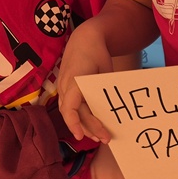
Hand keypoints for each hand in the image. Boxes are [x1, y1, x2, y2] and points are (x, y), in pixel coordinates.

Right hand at [58, 22, 114, 143]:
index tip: (80, 136)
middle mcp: (66, 86)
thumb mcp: (105, 70)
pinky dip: (81, 117)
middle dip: (88, 128)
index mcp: (74, 81)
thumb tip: (112, 111)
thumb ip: (104, 90)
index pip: (70, 107)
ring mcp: (64, 88)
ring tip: (99, 137)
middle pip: (74, 113)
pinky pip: (72, 107)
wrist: (84, 39)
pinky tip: (92, 126)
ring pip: (71, 112)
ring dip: (84, 126)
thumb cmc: (97, 53)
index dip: (74, 123)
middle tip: (106, 139)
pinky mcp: (67, 89)